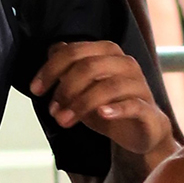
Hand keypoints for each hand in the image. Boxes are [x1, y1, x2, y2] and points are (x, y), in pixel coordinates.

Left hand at [31, 40, 175, 160]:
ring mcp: (139, 85)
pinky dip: (116, 109)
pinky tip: (102, 114)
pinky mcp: (147, 109)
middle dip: (65, 89)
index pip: (75, 52)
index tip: (36, 89)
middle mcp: (125, 64)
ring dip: (81, 104)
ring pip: (108, 87)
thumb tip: (52, 51)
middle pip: (89, 66)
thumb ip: (68, 68)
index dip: (51, 69)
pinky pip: (133, 105)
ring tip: (64, 120)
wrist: (140, 131)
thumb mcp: (82, 87)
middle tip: (53, 110)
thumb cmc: (109, 106)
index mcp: (107, 53)